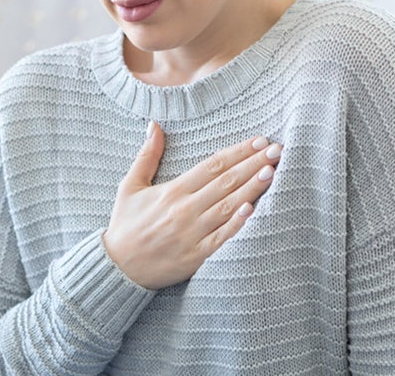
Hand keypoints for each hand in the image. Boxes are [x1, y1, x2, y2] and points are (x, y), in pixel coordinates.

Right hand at [102, 122, 281, 289]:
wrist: (117, 269)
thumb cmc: (125, 225)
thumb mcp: (129, 186)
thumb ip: (146, 156)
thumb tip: (155, 125)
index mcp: (173, 191)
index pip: (212, 165)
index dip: (238, 152)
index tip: (259, 141)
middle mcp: (185, 209)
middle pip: (226, 182)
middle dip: (253, 164)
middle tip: (277, 150)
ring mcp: (192, 233)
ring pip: (228, 206)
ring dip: (252, 188)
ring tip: (272, 172)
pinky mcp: (196, 256)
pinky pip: (221, 238)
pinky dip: (237, 224)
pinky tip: (254, 209)